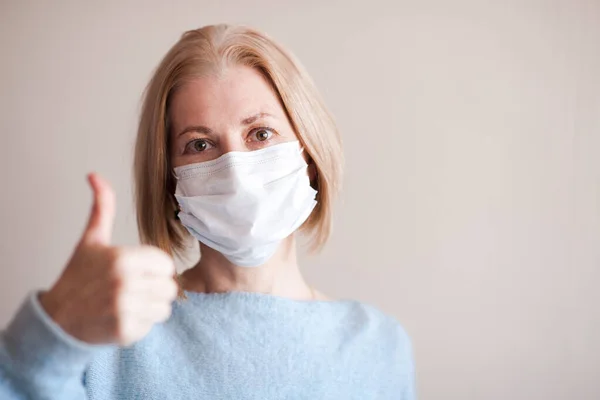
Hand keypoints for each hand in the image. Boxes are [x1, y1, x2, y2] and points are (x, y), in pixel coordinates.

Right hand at [39, 173, 177, 345]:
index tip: (136, 271)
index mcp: (123, 258)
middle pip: (169, 287)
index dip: (154, 269)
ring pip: (165, 308)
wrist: (57, 317)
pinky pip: (152, 325)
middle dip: (154, 288)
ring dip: (150, 307)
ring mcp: (125, 308)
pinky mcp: (125, 331)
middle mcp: (125, 283)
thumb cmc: (78, 276)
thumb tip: (95, 175)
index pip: (167, 265)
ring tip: (127, 303)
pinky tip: (120, 317)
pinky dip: (140, 323)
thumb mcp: (91, 240)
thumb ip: (102, 207)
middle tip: (131, 288)